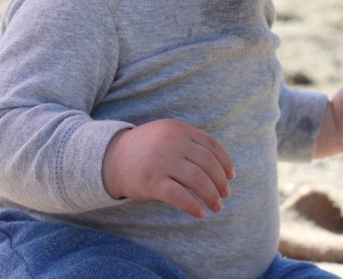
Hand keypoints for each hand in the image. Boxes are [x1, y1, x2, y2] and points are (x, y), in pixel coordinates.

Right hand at [102, 119, 235, 218]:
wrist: (112, 157)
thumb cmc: (147, 148)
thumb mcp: (168, 134)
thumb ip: (190, 142)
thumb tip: (221, 165)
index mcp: (179, 129)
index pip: (211, 146)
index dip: (224, 162)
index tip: (231, 176)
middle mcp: (172, 142)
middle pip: (208, 164)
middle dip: (221, 182)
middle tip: (226, 194)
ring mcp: (162, 161)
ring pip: (198, 181)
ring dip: (212, 196)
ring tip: (217, 206)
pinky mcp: (152, 182)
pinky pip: (180, 197)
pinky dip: (194, 206)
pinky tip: (200, 213)